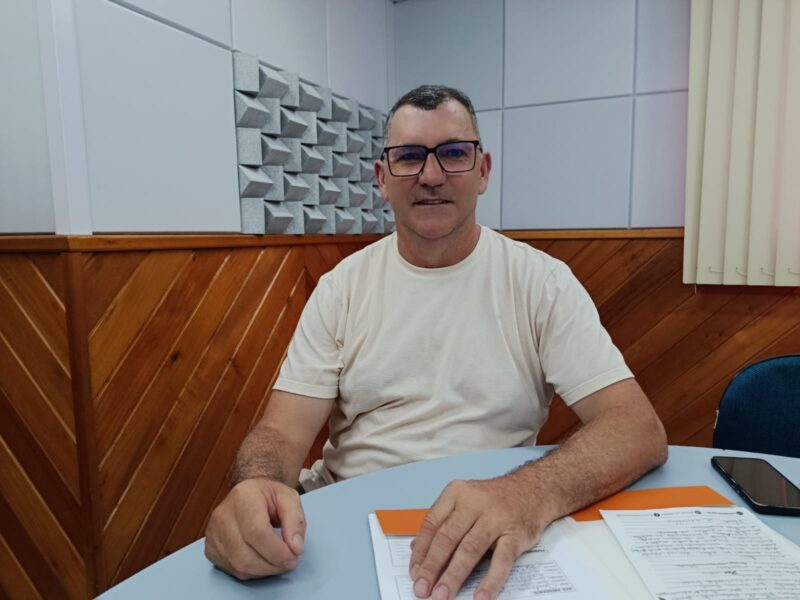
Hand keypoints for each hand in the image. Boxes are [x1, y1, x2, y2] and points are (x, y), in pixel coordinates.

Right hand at [204, 478, 305, 579]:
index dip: (276, 551)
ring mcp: (213, 534)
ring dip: (264, 571)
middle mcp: (222, 516)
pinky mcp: (210, 549)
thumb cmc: (268, 496)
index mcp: (243, 497)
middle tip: (290, 562)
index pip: (256, 532)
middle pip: (245, 555)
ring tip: (279, 562)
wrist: (247, 494)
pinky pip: (232, 570)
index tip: (293, 556)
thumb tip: (295, 548)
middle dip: (272, 565)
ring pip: (238, 566)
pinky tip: (263, 561)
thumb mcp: (289, 498)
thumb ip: (296, 521)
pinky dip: (252, 572)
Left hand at [409, 478, 548, 599]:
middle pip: (447, 538)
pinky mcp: (515, 534)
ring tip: (442, 594)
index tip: (414, 572)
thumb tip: (417, 550)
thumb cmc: (494, 499)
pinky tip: (481, 596)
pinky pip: (502, 560)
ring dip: (453, 575)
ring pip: (470, 549)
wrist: (532, 489)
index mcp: (457, 494)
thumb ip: (442, 522)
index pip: (432, 524)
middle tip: (422, 588)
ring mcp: (496, 518)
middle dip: (432, 566)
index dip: (421, 551)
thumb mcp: (464, 500)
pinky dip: (490, 580)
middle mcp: (475, 503)